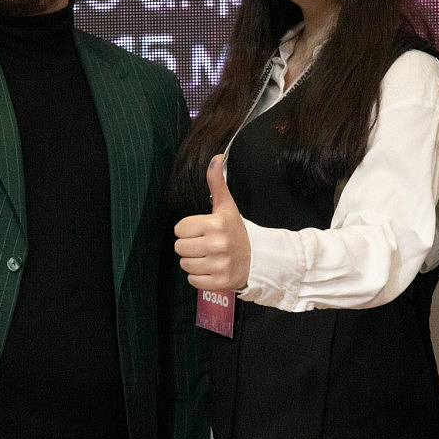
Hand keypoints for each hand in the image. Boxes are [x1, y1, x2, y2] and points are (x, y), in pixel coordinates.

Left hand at [174, 154, 250, 291]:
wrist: (258, 259)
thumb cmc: (236, 231)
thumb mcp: (227, 206)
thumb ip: (217, 183)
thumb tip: (216, 157)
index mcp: (216, 224)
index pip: (180, 228)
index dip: (188, 230)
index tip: (203, 231)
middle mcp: (217, 244)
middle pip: (179, 247)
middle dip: (189, 246)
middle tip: (205, 245)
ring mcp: (219, 264)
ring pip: (185, 265)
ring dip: (193, 262)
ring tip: (208, 257)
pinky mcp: (220, 282)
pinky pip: (193, 280)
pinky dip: (199, 277)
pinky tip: (211, 268)